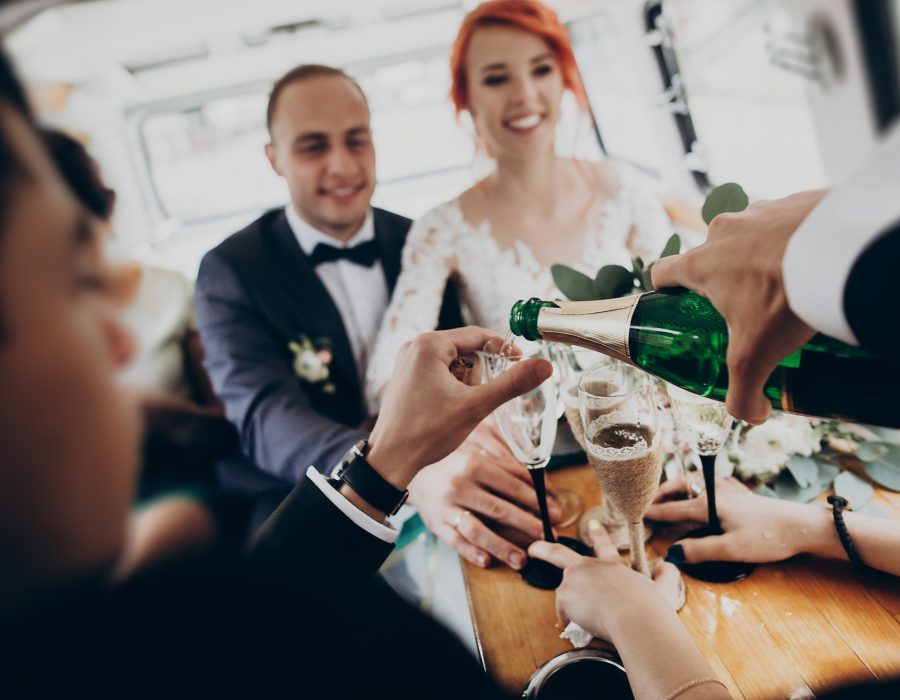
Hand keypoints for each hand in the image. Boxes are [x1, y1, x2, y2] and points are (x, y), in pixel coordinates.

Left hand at [367, 327, 551, 489]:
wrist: (390, 459)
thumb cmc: (427, 432)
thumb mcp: (476, 406)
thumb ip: (512, 384)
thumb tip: (544, 365)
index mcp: (429, 344)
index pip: (478, 335)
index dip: (503, 350)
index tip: (521, 364)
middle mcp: (415, 346)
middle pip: (466, 350)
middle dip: (478, 375)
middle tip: (475, 400)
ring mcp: (408, 362)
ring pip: (453, 364)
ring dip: (465, 384)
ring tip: (457, 409)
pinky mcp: (405, 377)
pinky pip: (439, 373)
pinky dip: (451, 389)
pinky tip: (447, 410)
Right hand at [409, 424, 560, 569]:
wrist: (415, 474)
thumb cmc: (455, 466)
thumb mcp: (479, 458)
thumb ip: (509, 469)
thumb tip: (545, 487)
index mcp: (473, 464)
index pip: (512, 485)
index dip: (537, 500)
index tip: (555, 513)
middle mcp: (459, 485)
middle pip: (499, 509)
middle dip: (527, 525)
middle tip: (547, 536)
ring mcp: (447, 507)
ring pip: (478, 530)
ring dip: (502, 547)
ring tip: (523, 559)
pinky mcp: (436, 524)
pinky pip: (456, 542)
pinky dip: (472, 553)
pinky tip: (488, 562)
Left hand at [529, 522, 682, 641]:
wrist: (636, 618)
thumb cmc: (650, 608)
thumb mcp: (663, 589)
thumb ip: (666, 574)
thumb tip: (668, 564)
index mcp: (612, 566)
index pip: (604, 547)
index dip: (598, 535)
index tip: (592, 525)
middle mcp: (590, 567)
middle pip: (559, 554)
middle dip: (543, 550)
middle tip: (534, 548)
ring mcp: (574, 578)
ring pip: (566, 596)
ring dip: (572, 608)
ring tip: (592, 619)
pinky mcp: (565, 594)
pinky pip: (563, 614)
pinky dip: (571, 622)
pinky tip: (584, 626)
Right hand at [647, 474, 814, 563]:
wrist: (802, 525)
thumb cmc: (768, 537)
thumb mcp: (731, 550)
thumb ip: (700, 550)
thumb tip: (673, 553)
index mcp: (709, 504)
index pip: (674, 509)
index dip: (654, 512)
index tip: (638, 514)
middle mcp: (716, 492)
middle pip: (682, 486)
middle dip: (663, 492)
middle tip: (650, 500)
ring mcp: (730, 490)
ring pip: (696, 483)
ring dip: (680, 488)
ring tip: (670, 497)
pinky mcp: (741, 494)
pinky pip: (712, 485)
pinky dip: (699, 487)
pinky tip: (703, 494)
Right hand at [651, 190, 824, 423]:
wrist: (839, 251)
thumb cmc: (784, 296)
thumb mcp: (755, 355)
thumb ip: (742, 392)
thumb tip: (748, 415)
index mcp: (701, 264)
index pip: (662, 272)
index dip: (666, 291)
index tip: (679, 307)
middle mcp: (723, 232)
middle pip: (710, 256)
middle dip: (725, 279)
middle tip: (748, 307)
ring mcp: (759, 211)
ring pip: (749, 237)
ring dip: (760, 258)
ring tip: (788, 286)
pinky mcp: (795, 201)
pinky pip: (786, 223)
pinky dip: (794, 242)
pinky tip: (812, 265)